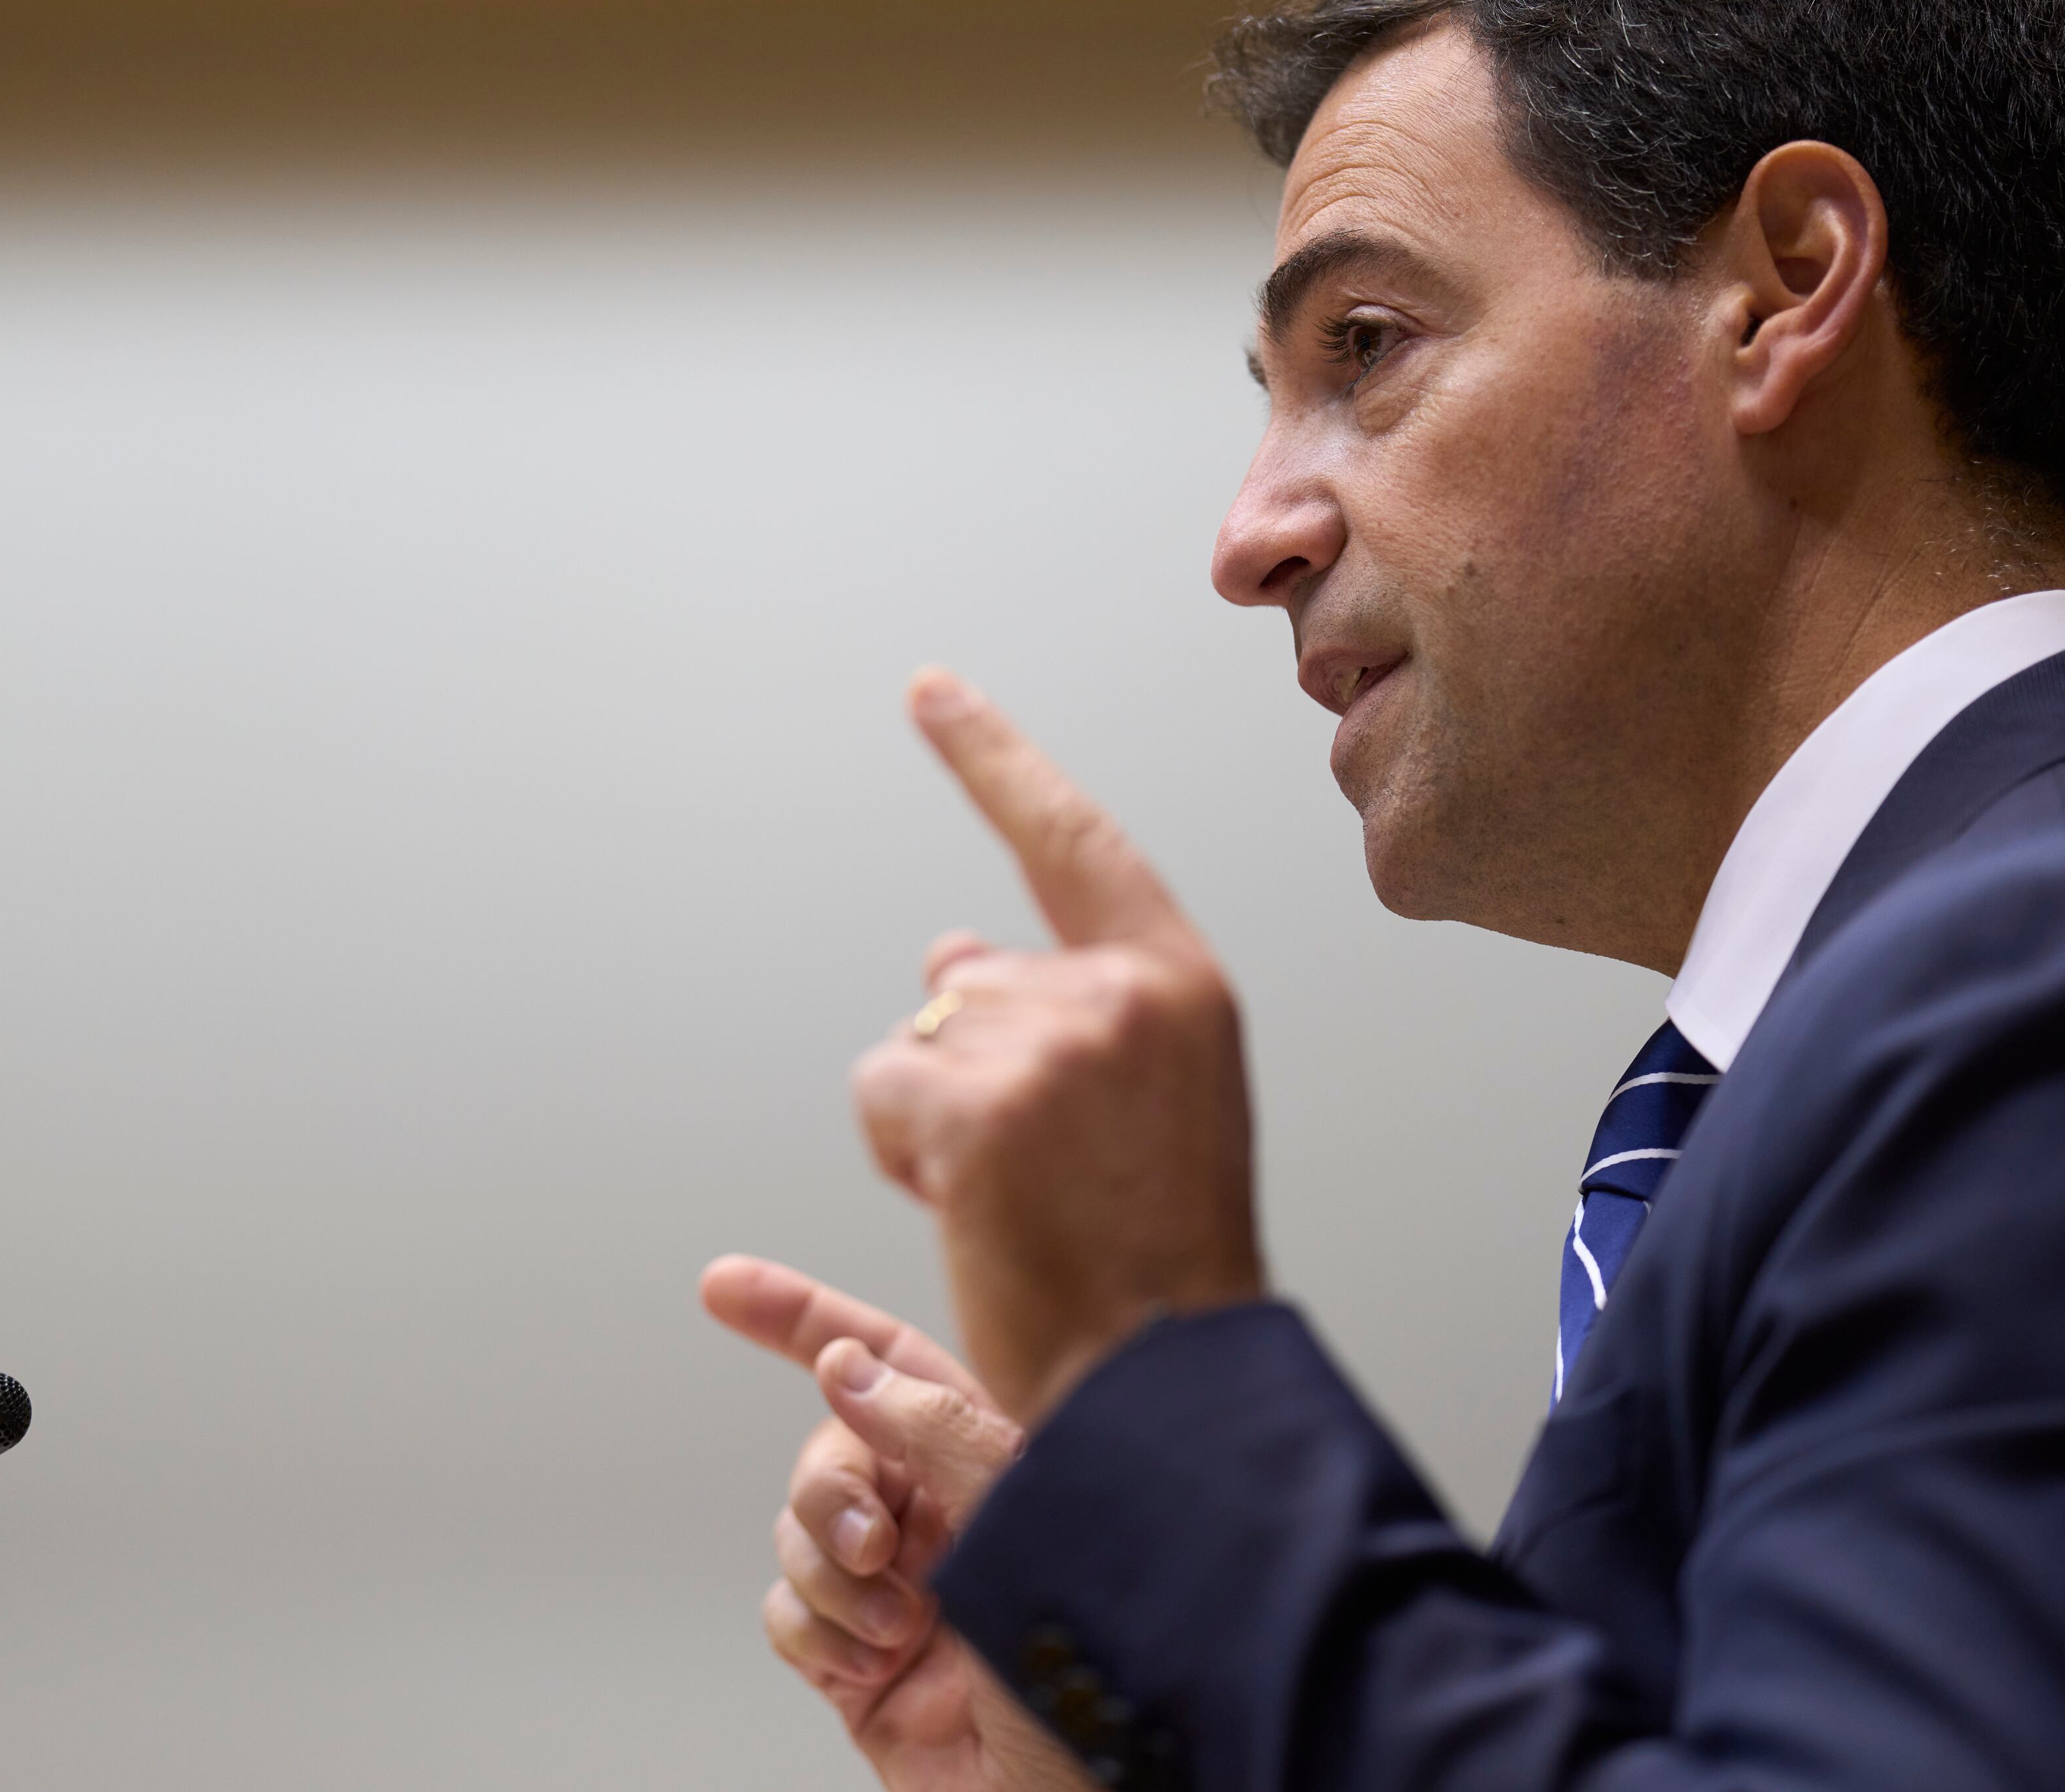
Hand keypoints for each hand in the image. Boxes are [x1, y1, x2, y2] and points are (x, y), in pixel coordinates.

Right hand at [699, 1256, 1089, 1791]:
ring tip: (899, 1628)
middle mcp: (944, 1517)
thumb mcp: (1030, 1520)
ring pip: (799, 1534)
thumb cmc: (1101, 1675)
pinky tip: (873, 1667)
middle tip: (874, 1546)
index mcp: (997, 1460)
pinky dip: (817, 1636)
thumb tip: (849, 1367)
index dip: (805, 1318)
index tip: (725, 1286)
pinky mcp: (861, 1664)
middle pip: (831, 1452)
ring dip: (832, 1580)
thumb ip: (937, 1431)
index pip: (891, 1361)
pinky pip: (786, 1616)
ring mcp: (899, 1590)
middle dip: (831, 1493)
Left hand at [856, 669, 1265, 1423]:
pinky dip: (901, 1150)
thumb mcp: (1138, 1098)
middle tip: (1040, 1172)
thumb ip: (1062, 1006)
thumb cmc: (1151, 1250)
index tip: (930, 691)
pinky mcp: (976, 1103)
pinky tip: (974, 1205)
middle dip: (964, 1061)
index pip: (1070, 839)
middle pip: (965, 976)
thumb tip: (943, 948)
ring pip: (917, 1036)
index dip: (993, 760)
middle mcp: (1119, 990)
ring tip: (1018, 1199)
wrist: (1159, 1373)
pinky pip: (884, 1089)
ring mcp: (1049, 1041)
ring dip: (932, 1117)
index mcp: (1180, 980)